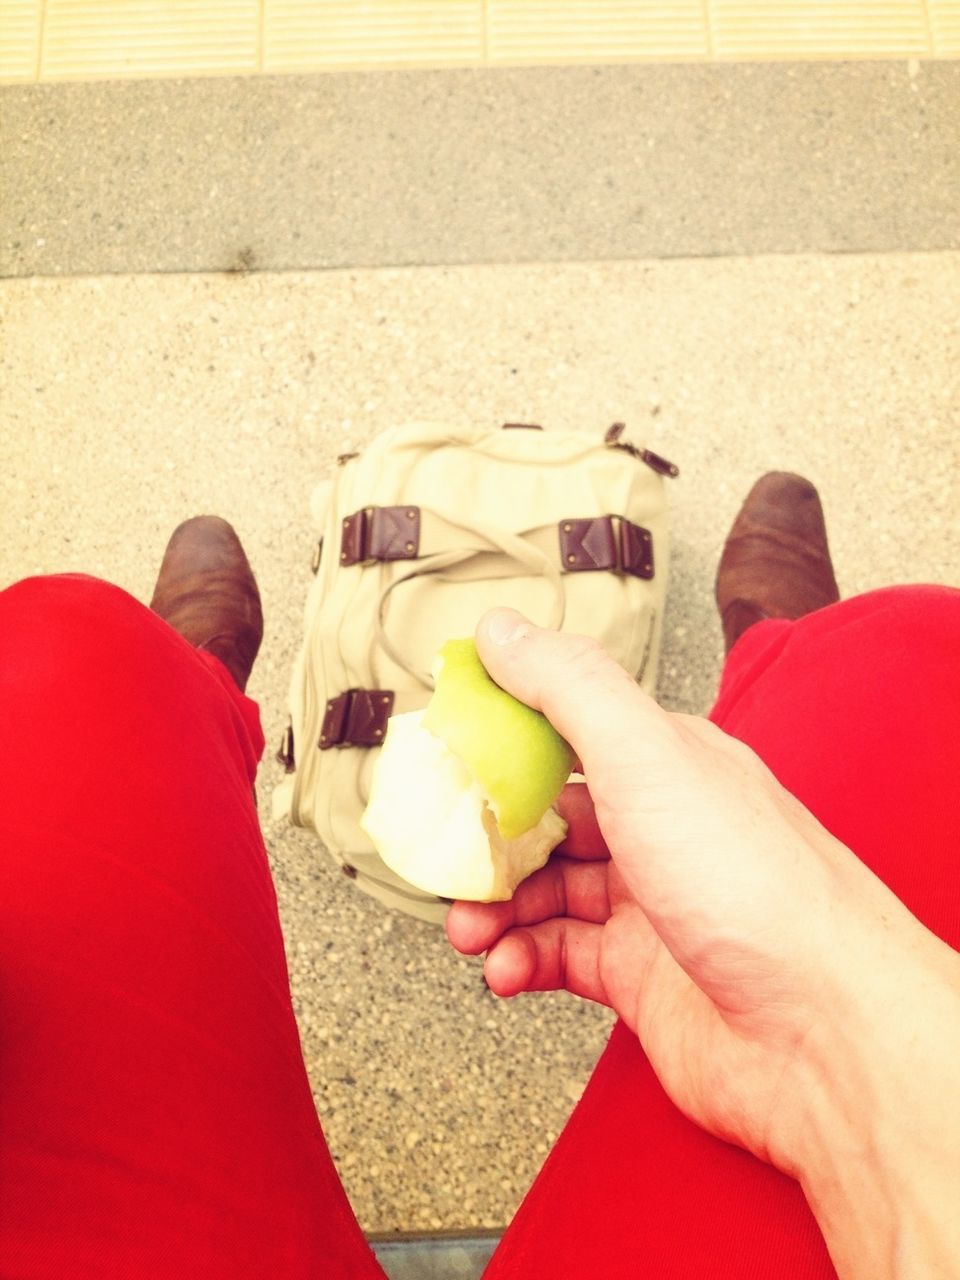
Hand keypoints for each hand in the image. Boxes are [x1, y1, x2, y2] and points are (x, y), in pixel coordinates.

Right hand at [446, 611, 959, 1276]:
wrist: (823, 1033)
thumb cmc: (753, 884)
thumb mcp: (645, 755)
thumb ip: (568, 687)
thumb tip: (504, 628)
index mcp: (668, 763)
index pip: (569, 731)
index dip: (504, 739)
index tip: (448, 751)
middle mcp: (661, 829)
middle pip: (549, 819)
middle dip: (490, 838)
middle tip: (449, 855)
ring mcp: (652, 906)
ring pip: (547, 893)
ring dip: (496, 908)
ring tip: (469, 928)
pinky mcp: (642, 979)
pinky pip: (559, 958)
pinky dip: (522, 962)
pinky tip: (506, 971)